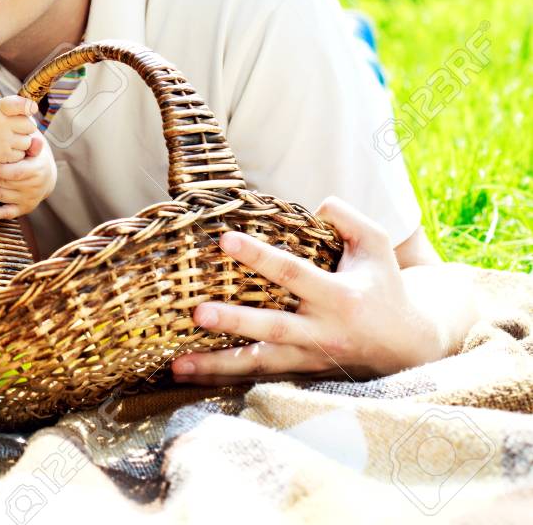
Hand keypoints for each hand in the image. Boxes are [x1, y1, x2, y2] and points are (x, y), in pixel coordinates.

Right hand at [0, 96, 37, 166]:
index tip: (32, 109)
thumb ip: (11, 104)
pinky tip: (7, 148)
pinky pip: (20, 154)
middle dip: (26, 126)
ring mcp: (3, 141)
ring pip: (27, 142)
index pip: (21, 105)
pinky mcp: (2, 156)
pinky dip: (16, 152)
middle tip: (16, 127)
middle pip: (30, 126)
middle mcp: (1, 124)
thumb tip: (33, 108)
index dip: (28, 107)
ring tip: (10, 138)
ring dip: (23, 141)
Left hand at [0, 130, 56, 219]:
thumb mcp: (35, 143)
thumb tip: (29, 125)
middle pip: (4, 184)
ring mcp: (27, 200)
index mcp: (37, 171)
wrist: (46, 175)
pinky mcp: (22, 209)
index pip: (15, 173)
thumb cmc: (35, 154)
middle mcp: (33, 188)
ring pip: (0, 197)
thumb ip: (29, 136)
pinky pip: (6, 214)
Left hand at [169, 196, 446, 384]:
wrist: (408, 345)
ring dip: (218, 365)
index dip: (259, 256)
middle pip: (272, 328)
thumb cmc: (384, 285)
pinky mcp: (300, 375)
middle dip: (234, 322)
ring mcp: (309, 358)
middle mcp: (322, 331)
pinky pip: (258, 379)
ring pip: (260, 364)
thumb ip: (346, 218)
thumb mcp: (376, 244)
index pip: (293, 273)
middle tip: (197, 313)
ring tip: (178, 365)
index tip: (225, 239)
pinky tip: (189, 376)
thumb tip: (316, 206)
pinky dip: (224, 380)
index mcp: (339, 296)